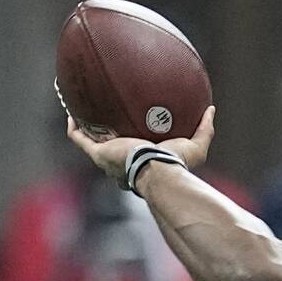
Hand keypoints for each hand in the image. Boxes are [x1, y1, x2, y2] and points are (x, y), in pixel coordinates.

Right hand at [67, 105, 215, 184]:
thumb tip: (211, 109)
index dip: (132, 146)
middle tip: (105, 118)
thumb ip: (205, 129)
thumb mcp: (196, 146)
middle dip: (106, 136)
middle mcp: (121, 165)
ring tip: (80, 111)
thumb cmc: (177, 165)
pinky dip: (74, 126)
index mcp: (141, 165)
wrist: (159, 170)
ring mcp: (107, 160)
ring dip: (83, 127)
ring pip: (90, 142)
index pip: (135, 157)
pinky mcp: (98, 153)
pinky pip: (79, 138)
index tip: (134, 131)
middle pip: (110, 149)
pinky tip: (71, 111)